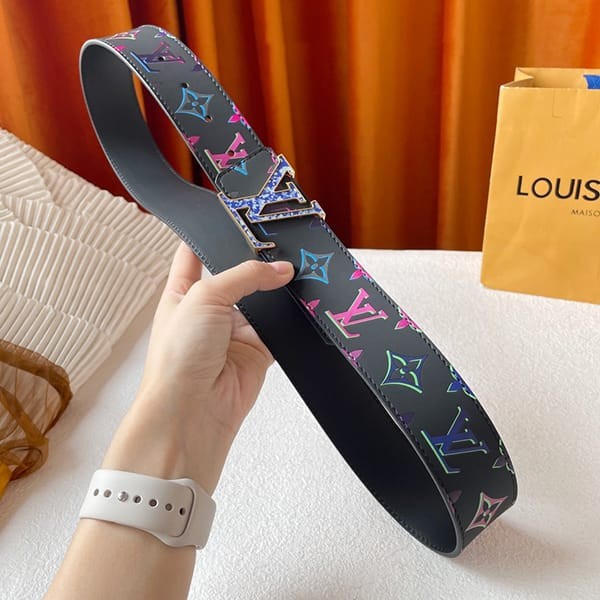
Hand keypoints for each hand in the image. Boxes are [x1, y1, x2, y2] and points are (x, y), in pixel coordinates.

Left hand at [101, 241, 294, 493]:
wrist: (192, 412)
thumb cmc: (179, 355)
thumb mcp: (204, 297)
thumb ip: (244, 276)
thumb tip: (280, 268)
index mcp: (183, 291)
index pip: (196, 252)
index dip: (213, 233)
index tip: (237, 214)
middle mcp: (210, 309)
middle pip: (238, 274)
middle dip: (258, 260)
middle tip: (282, 239)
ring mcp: (235, 330)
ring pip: (264, 300)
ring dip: (278, 288)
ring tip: (300, 264)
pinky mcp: (258, 351)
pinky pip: (280, 328)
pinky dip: (292, 318)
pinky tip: (304, 299)